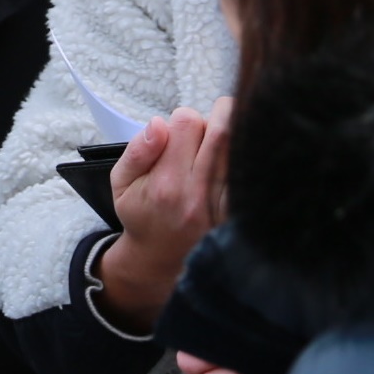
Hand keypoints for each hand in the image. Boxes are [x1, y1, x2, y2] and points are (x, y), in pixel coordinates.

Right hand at [93, 100, 231, 330]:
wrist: (161, 260)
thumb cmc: (142, 215)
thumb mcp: (122, 183)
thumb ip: (137, 151)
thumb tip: (158, 123)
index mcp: (165, 185)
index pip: (187, 123)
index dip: (184, 117)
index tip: (180, 130)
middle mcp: (197, 195)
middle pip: (222, 131)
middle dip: (220, 114)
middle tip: (214, 119)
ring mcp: (222, 207)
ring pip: (241, 151)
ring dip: (237, 134)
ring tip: (226, 137)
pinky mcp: (238, 214)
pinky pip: (252, 177)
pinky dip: (250, 159)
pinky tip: (242, 157)